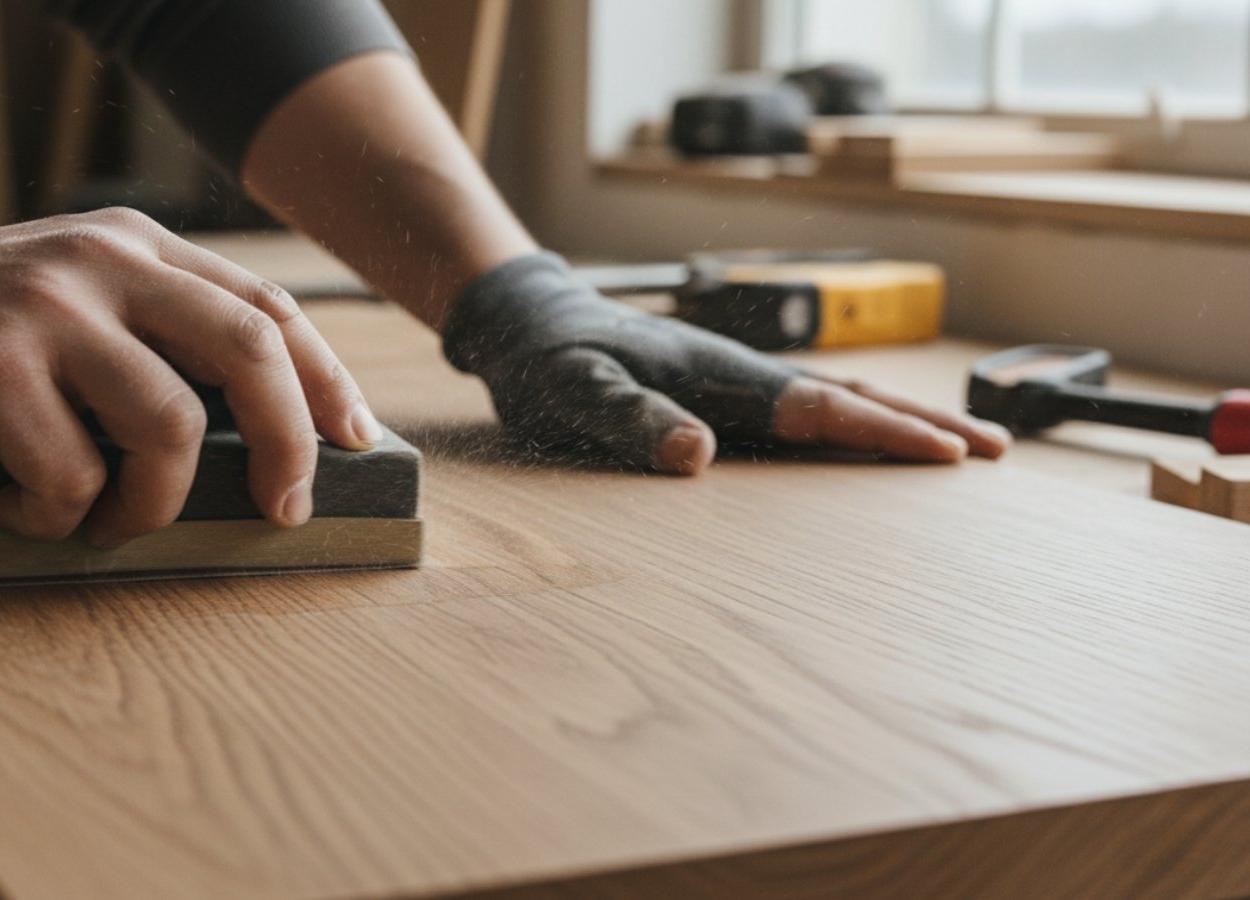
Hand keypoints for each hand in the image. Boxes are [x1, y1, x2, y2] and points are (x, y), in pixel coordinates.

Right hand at [0, 208, 379, 545]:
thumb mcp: (65, 301)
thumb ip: (146, 337)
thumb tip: (249, 437)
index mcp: (134, 246)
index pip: (267, 308)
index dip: (325, 379)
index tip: (354, 440)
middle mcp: (103, 264)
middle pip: (250, 352)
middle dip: (289, 442)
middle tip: (285, 508)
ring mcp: (49, 311)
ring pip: (171, 428)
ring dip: (150, 505)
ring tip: (103, 521)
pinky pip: (73, 476)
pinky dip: (56, 517)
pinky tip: (14, 507)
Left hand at [441, 252, 1009, 472]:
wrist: (533, 321)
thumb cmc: (550, 361)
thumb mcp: (574, 393)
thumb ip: (630, 420)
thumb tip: (697, 455)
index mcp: (720, 377)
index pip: (819, 410)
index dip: (885, 433)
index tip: (949, 455)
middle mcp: (742, 375)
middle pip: (852, 399)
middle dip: (925, 425)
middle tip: (999, 450)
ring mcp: (739, 381)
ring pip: (837, 401)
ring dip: (901, 421)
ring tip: (961, 445)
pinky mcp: (726, 390)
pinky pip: (807, 409)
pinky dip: (856, 421)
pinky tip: (871, 434)